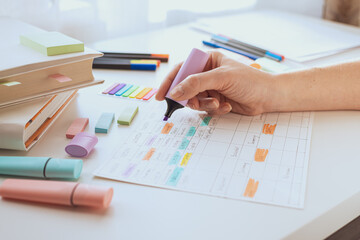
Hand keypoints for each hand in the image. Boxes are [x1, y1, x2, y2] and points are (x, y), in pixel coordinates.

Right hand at [156, 51, 275, 115]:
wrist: (268, 97)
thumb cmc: (249, 81)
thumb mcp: (221, 77)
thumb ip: (196, 83)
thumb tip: (175, 92)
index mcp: (207, 60)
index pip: (181, 69)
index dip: (170, 82)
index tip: (161, 95)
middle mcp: (207, 74)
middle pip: (185, 88)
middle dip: (190, 98)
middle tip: (194, 103)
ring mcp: (211, 88)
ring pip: (194, 101)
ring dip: (204, 105)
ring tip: (218, 103)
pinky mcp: (216, 101)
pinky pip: (204, 108)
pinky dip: (213, 110)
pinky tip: (226, 107)